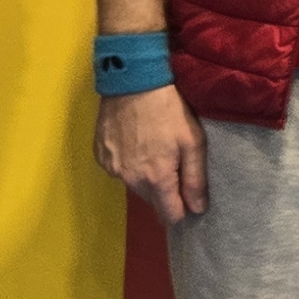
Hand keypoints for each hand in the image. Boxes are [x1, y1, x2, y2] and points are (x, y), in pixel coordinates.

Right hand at [96, 83, 209, 222]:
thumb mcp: (192, 142)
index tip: (187, 196)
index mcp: (156, 179)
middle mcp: (130, 180)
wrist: (132, 82)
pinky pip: (119, 170)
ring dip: (145, 176)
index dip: (181, 210)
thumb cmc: (168, 111)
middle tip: (172, 162)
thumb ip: (195, 179)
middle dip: (164, 190)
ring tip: (153, 148)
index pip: (169, 215)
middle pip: (151, 200)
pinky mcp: (100, 156)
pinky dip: (128, 163)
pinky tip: (135, 142)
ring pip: (134, 185)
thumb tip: (198, 209)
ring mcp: (112, 168)